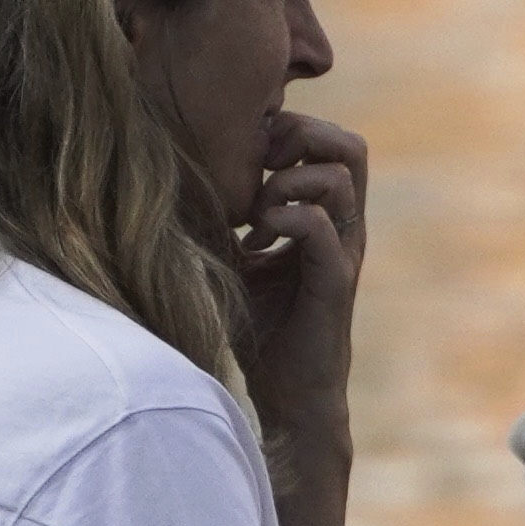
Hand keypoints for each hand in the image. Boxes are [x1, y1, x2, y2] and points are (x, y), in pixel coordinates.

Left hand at [222, 104, 370, 435]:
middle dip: (300, 138)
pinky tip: (255, 240)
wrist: (286, 395)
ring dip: (288, 179)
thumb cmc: (259, 330)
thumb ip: (223, 221)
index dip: (291, 131)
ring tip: (256, 210)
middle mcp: (344, 228)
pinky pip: (321, 226)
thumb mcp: (233, 262)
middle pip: (349, 146)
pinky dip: (284, 217)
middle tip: (259, 168)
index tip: (248, 158)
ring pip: (342, 175)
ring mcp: (343, 252)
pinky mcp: (334, 281)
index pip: (331, 144)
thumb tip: (175, 181)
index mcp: (327, 218)